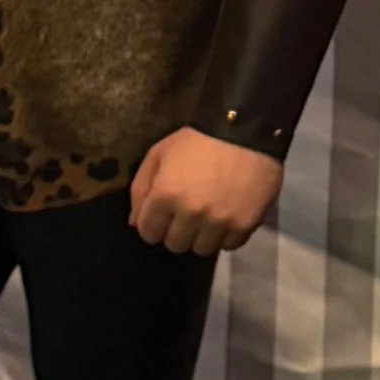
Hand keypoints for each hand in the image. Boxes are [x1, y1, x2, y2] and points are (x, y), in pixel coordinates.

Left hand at [128, 128, 285, 253]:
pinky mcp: (244, 225)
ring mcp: (219, 222)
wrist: (245, 129)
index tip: (164, 214)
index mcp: (165, 195)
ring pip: (202, 249)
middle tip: (188, 213)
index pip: (148, 233)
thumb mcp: (159, 153)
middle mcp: (190, 214)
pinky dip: (227, 235)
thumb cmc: (197, 140)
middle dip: (177, 231)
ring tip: (209, 217)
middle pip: (175, 244)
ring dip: (202, 236)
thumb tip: (135, 223)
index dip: (154, 223)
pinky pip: (229, 245)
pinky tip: (228, 215)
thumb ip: (141, 188)